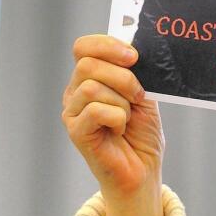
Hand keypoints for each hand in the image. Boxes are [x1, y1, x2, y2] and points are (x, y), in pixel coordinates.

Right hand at [62, 35, 164, 215]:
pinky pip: (96, 110)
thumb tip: (131, 49)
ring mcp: (72, 112)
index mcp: (89, 78)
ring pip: (92, 87)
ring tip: (127, 118)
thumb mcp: (143, 94)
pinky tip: (119, 130)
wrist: (143, 170)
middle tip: (137, 96)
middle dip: (122, 77)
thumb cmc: (142, 134)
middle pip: (87, 64)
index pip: (84, 47)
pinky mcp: (76, 131)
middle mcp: (75, 92)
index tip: (134, 57)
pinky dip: (117, 118)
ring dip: (121, 101)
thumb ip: (134, 72)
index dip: (108, 45)